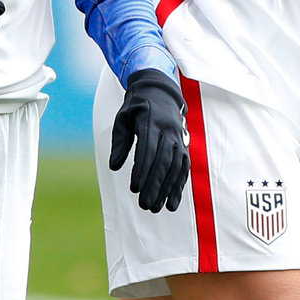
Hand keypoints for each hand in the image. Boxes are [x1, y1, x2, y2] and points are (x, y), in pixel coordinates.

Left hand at [107, 67, 187, 212]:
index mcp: (151, 121)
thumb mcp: (123, 118)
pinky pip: (184, 169)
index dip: (142, 170)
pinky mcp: (185, 146)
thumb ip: (120, 142)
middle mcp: (169, 130)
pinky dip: (178, 187)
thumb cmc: (136, 107)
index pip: (148, 150)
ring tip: (155, 208)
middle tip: (144, 205)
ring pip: (175, 167)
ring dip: (166, 190)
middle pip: (162, 162)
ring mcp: (180, 138)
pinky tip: (171, 204)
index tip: (134, 188)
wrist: (161, 92)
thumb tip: (114, 166)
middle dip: (154, 185)